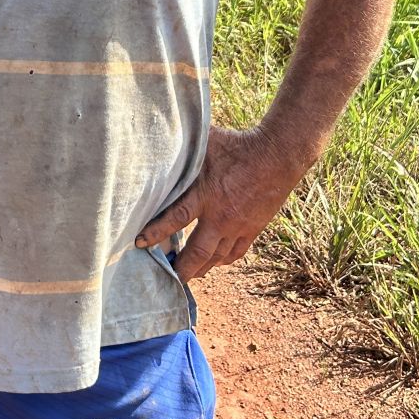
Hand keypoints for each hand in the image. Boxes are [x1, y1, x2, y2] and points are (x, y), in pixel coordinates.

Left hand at [135, 126, 304, 282]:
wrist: (278, 156)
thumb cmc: (238, 145)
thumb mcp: (207, 142)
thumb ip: (185, 149)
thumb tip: (161, 139)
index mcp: (206, 193)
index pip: (176, 218)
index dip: (156, 233)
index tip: (139, 243)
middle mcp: (221, 216)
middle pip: (198, 253)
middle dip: (181, 269)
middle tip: (167, 279)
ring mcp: (238, 226)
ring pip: (217, 258)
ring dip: (200, 269)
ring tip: (187, 275)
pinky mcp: (253, 229)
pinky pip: (235, 253)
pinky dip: (222, 261)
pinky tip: (214, 263)